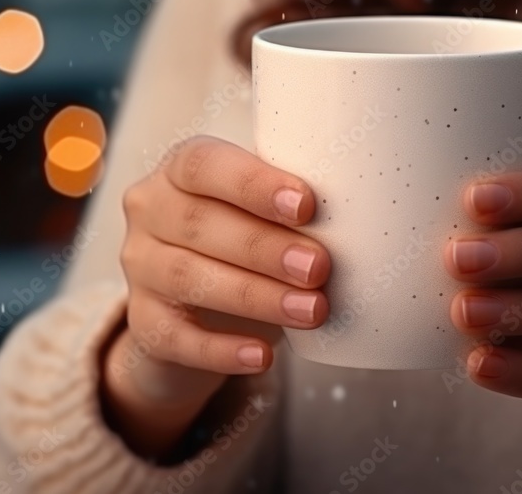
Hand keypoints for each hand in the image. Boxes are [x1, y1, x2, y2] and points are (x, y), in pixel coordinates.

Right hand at [102, 136, 330, 456]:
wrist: (200, 305)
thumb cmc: (250, 238)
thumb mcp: (267, 211)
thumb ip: (299, 204)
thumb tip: (382, 210)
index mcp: (183, 169)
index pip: (204, 164)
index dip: (254, 184)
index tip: (307, 205)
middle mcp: (151, 211)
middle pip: (200, 224)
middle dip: (265, 248)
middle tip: (320, 267)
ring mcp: (139, 268)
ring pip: (189, 279)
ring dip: (255, 296)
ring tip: (312, 310)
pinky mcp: (143, 323)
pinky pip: (176, 339)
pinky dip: (222, 349)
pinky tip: (264, 356)